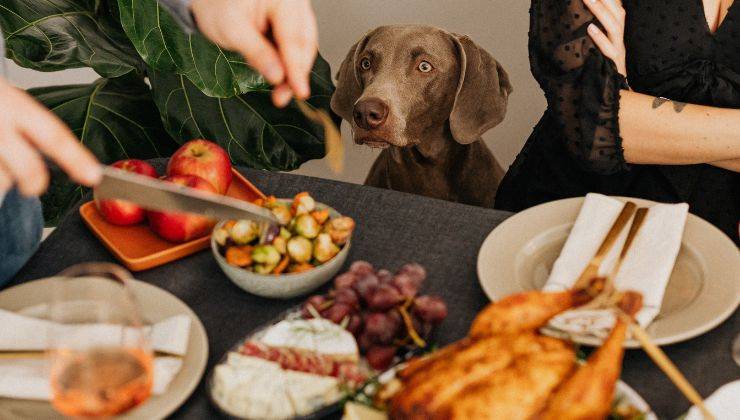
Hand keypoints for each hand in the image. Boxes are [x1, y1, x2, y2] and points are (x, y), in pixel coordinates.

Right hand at [0, 78, 100, 196]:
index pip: (53, 135)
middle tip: (33, 186)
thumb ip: (29, 126)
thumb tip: (65, 162)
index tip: (93, 176)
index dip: (76, 158)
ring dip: (0, 179)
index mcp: (14, 105)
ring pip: (1, 181)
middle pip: (28, 169)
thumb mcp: (9, 102)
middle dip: (34, 184)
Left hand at [191, 0, 317, 106]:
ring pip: (304, 45)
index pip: (293, 38)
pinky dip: (290, 63)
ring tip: (281, 91)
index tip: (299, 91)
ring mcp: (294, 11)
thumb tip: (278, 76)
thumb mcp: (232, 30)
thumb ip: (257, 53)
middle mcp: (293, 3)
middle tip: (283, 96)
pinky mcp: (291, 21)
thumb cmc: (218, 5)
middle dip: (296, 73)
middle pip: (304, 42)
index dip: (297, 68)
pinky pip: (297, 44)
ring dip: (295, 71)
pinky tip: (282, 76)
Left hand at [584, 0, 626, 76]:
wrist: (615, 92)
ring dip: (601, 11)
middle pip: (617, 12)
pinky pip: (609, 49)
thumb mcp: (600, 46)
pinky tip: (590, 29)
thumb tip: (582, 19)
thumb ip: (596, 31)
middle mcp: (620, 38)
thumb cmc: (604, 67)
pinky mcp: (614, 63)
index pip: (617, 8)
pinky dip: (600, 37)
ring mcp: (618, 49)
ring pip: (614, 26)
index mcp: (617, 31)